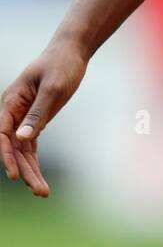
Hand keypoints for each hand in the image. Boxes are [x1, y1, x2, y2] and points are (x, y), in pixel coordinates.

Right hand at [0, 42, 88, 197]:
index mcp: (11, 101)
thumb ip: (38, 113)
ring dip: (31, 171)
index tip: (14, 175)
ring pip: (22, 150)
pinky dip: (35, 162)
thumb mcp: (53, 88)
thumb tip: (21, 138)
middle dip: (24, 170)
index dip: (7, 156)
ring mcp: (23, 118)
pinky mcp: (36, 121)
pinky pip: (30, 146)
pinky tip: (39, 180)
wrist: (71, 53)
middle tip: (40, 192)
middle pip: (13, 147)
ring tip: (43, 193)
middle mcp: (13, 112)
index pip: (2, 133)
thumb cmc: (61, 65)